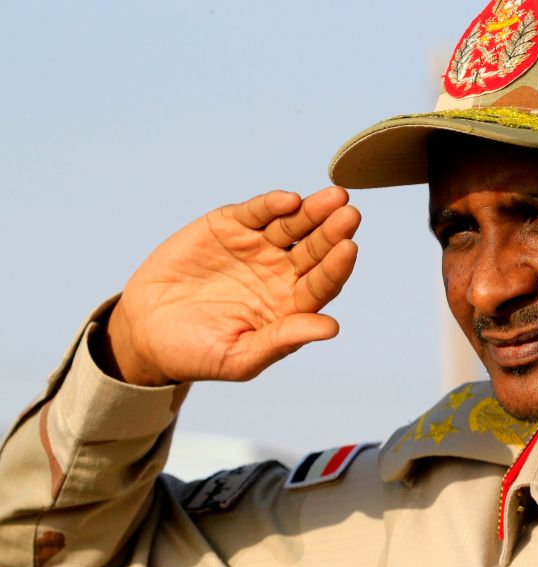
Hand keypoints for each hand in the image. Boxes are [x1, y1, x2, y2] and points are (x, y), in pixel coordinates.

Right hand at [98, 188, 359, 385]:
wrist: (146, 332)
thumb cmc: (197, 353)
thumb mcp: (239, 357)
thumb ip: (283, 340)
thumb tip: (332, 327)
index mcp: (291, 305)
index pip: (322, 283)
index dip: (337, 267)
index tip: (350, 248)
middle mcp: (281, 273)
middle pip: (315, 249)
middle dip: (333, 231)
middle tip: (350, 214)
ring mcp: (258, 247)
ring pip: (293, 225)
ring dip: (314, 211)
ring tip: (334, 197)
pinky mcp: (230, 227)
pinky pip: (257, 212)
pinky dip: (272, 204)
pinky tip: (288, 200)